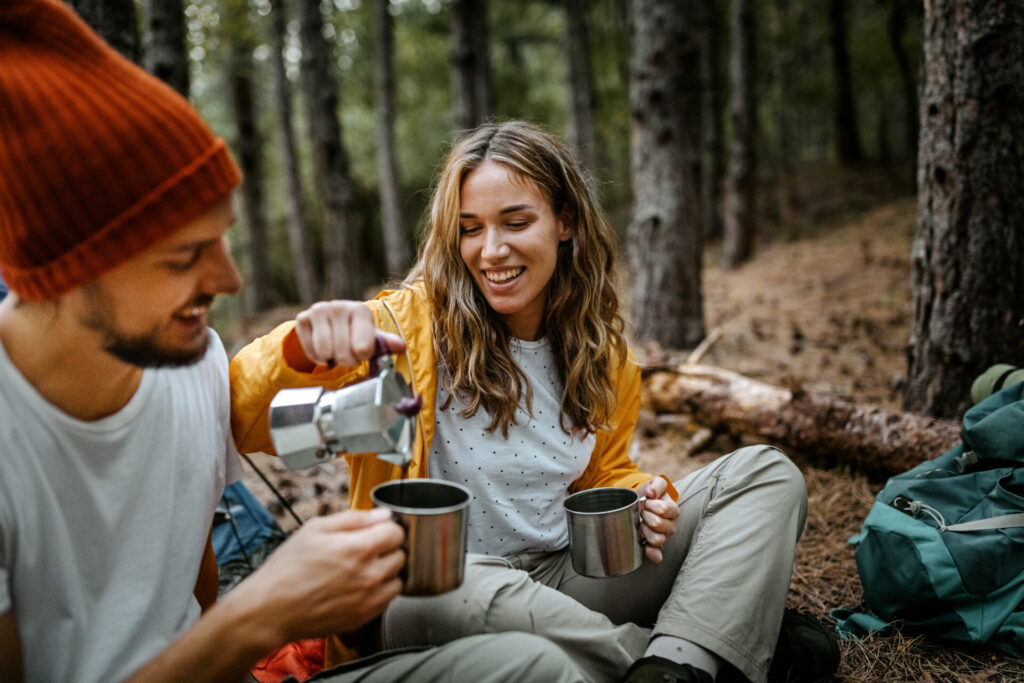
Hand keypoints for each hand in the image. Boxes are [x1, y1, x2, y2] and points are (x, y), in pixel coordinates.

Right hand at [226, 508, 404, 643]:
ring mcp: (369, 600)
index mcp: (359, 548)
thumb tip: (383, 515)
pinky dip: (380, 592)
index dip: (388, 528)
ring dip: (387, 572)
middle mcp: (370, 575)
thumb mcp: (315, 529)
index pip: (397, 532)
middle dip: (388, 549)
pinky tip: (359, 587)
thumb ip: (354, 519)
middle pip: (401, 555)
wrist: (270, 609)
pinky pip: (387, 600)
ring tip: (364, 569)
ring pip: (398, 580)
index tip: (377, 531)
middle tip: (367, 550)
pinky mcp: (363, 618)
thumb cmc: (288, 567)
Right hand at [293, 301, 404, 366]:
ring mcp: (319, 310)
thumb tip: (400, 346)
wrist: (330, 324)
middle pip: (342, 353)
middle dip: (346, 360)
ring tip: (335, 350)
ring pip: (324, 351)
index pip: (363, 347)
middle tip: (348, 354)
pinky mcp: (303, 318)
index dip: (362, 356)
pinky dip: (317, 357)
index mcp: (360, 310)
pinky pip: (310, 350)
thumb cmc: (355, 332)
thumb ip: (386, 343)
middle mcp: (339, 306)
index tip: (363, 352)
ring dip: (330, 358)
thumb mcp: (372, 337)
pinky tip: (323, 348)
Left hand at [638, 476, 678, 562]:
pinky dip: (651, 553)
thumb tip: (651, 493)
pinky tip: (644, 546)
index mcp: (673, 510)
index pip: (664, 509)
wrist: (639, 505)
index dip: (650, 504)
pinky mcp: (655, 549)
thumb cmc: (648, 496)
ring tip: (641, 525)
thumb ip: (656, 485)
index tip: (645, 501)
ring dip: (644, 531)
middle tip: (642, 512)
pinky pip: (657, 556)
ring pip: (657, 540)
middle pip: (658, 524)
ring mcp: (664, 538)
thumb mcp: (654, 484)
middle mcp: (671, 526)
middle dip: (645, 516)